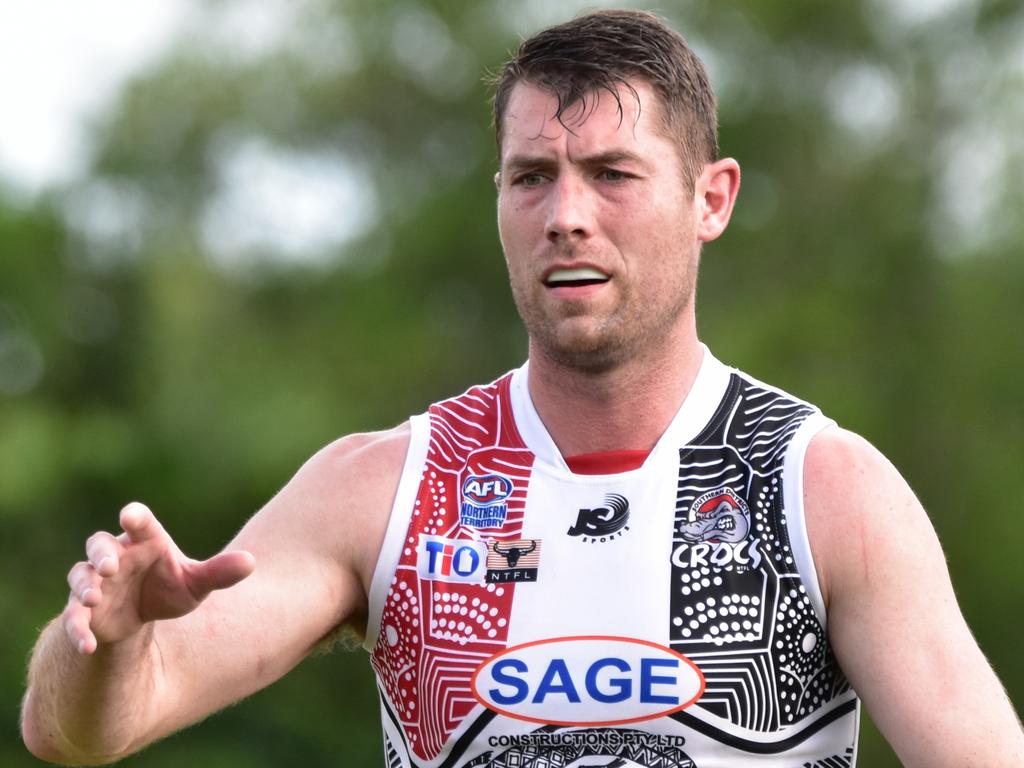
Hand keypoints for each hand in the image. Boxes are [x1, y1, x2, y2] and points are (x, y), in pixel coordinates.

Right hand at [63, 502, 254, 653]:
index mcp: (144, 540)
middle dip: (102, 553)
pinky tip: (89, 645)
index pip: (139, 522)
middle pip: (100, 544)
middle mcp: (115, 556)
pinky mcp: (84, 609)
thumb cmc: (169, 587)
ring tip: (92, 598)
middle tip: (109, 566)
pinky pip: (73, 617)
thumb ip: (219, 573)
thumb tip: (251, 562)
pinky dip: (77, 629)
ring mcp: (95, 581)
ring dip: (84, 585)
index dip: (134, 517)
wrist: (143, 616)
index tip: (130, 515)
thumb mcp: (196, 583)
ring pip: (80, 575)